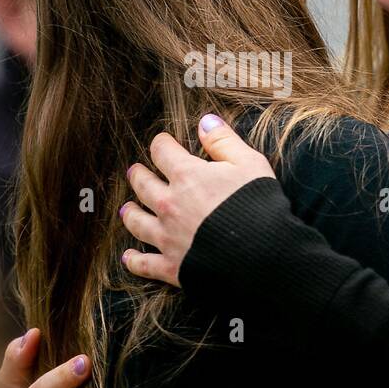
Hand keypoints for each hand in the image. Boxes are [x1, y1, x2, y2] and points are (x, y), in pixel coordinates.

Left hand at [119, 113, 274, 286]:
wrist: (262, 255)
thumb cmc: (259, 206)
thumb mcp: (250, 164)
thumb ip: (224, 141)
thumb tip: (205, 121)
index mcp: (187, 176)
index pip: (163, 152)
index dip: (161, 144)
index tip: (162, 143)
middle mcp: (170, 205)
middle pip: (143, 185)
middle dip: (138, 176)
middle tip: (135, 172)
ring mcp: (168, 237)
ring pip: (137, 222)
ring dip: (130, 213)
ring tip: (126, 208)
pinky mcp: (172, 266)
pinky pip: (144, 264)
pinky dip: (134, 260)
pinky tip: (127, 257)